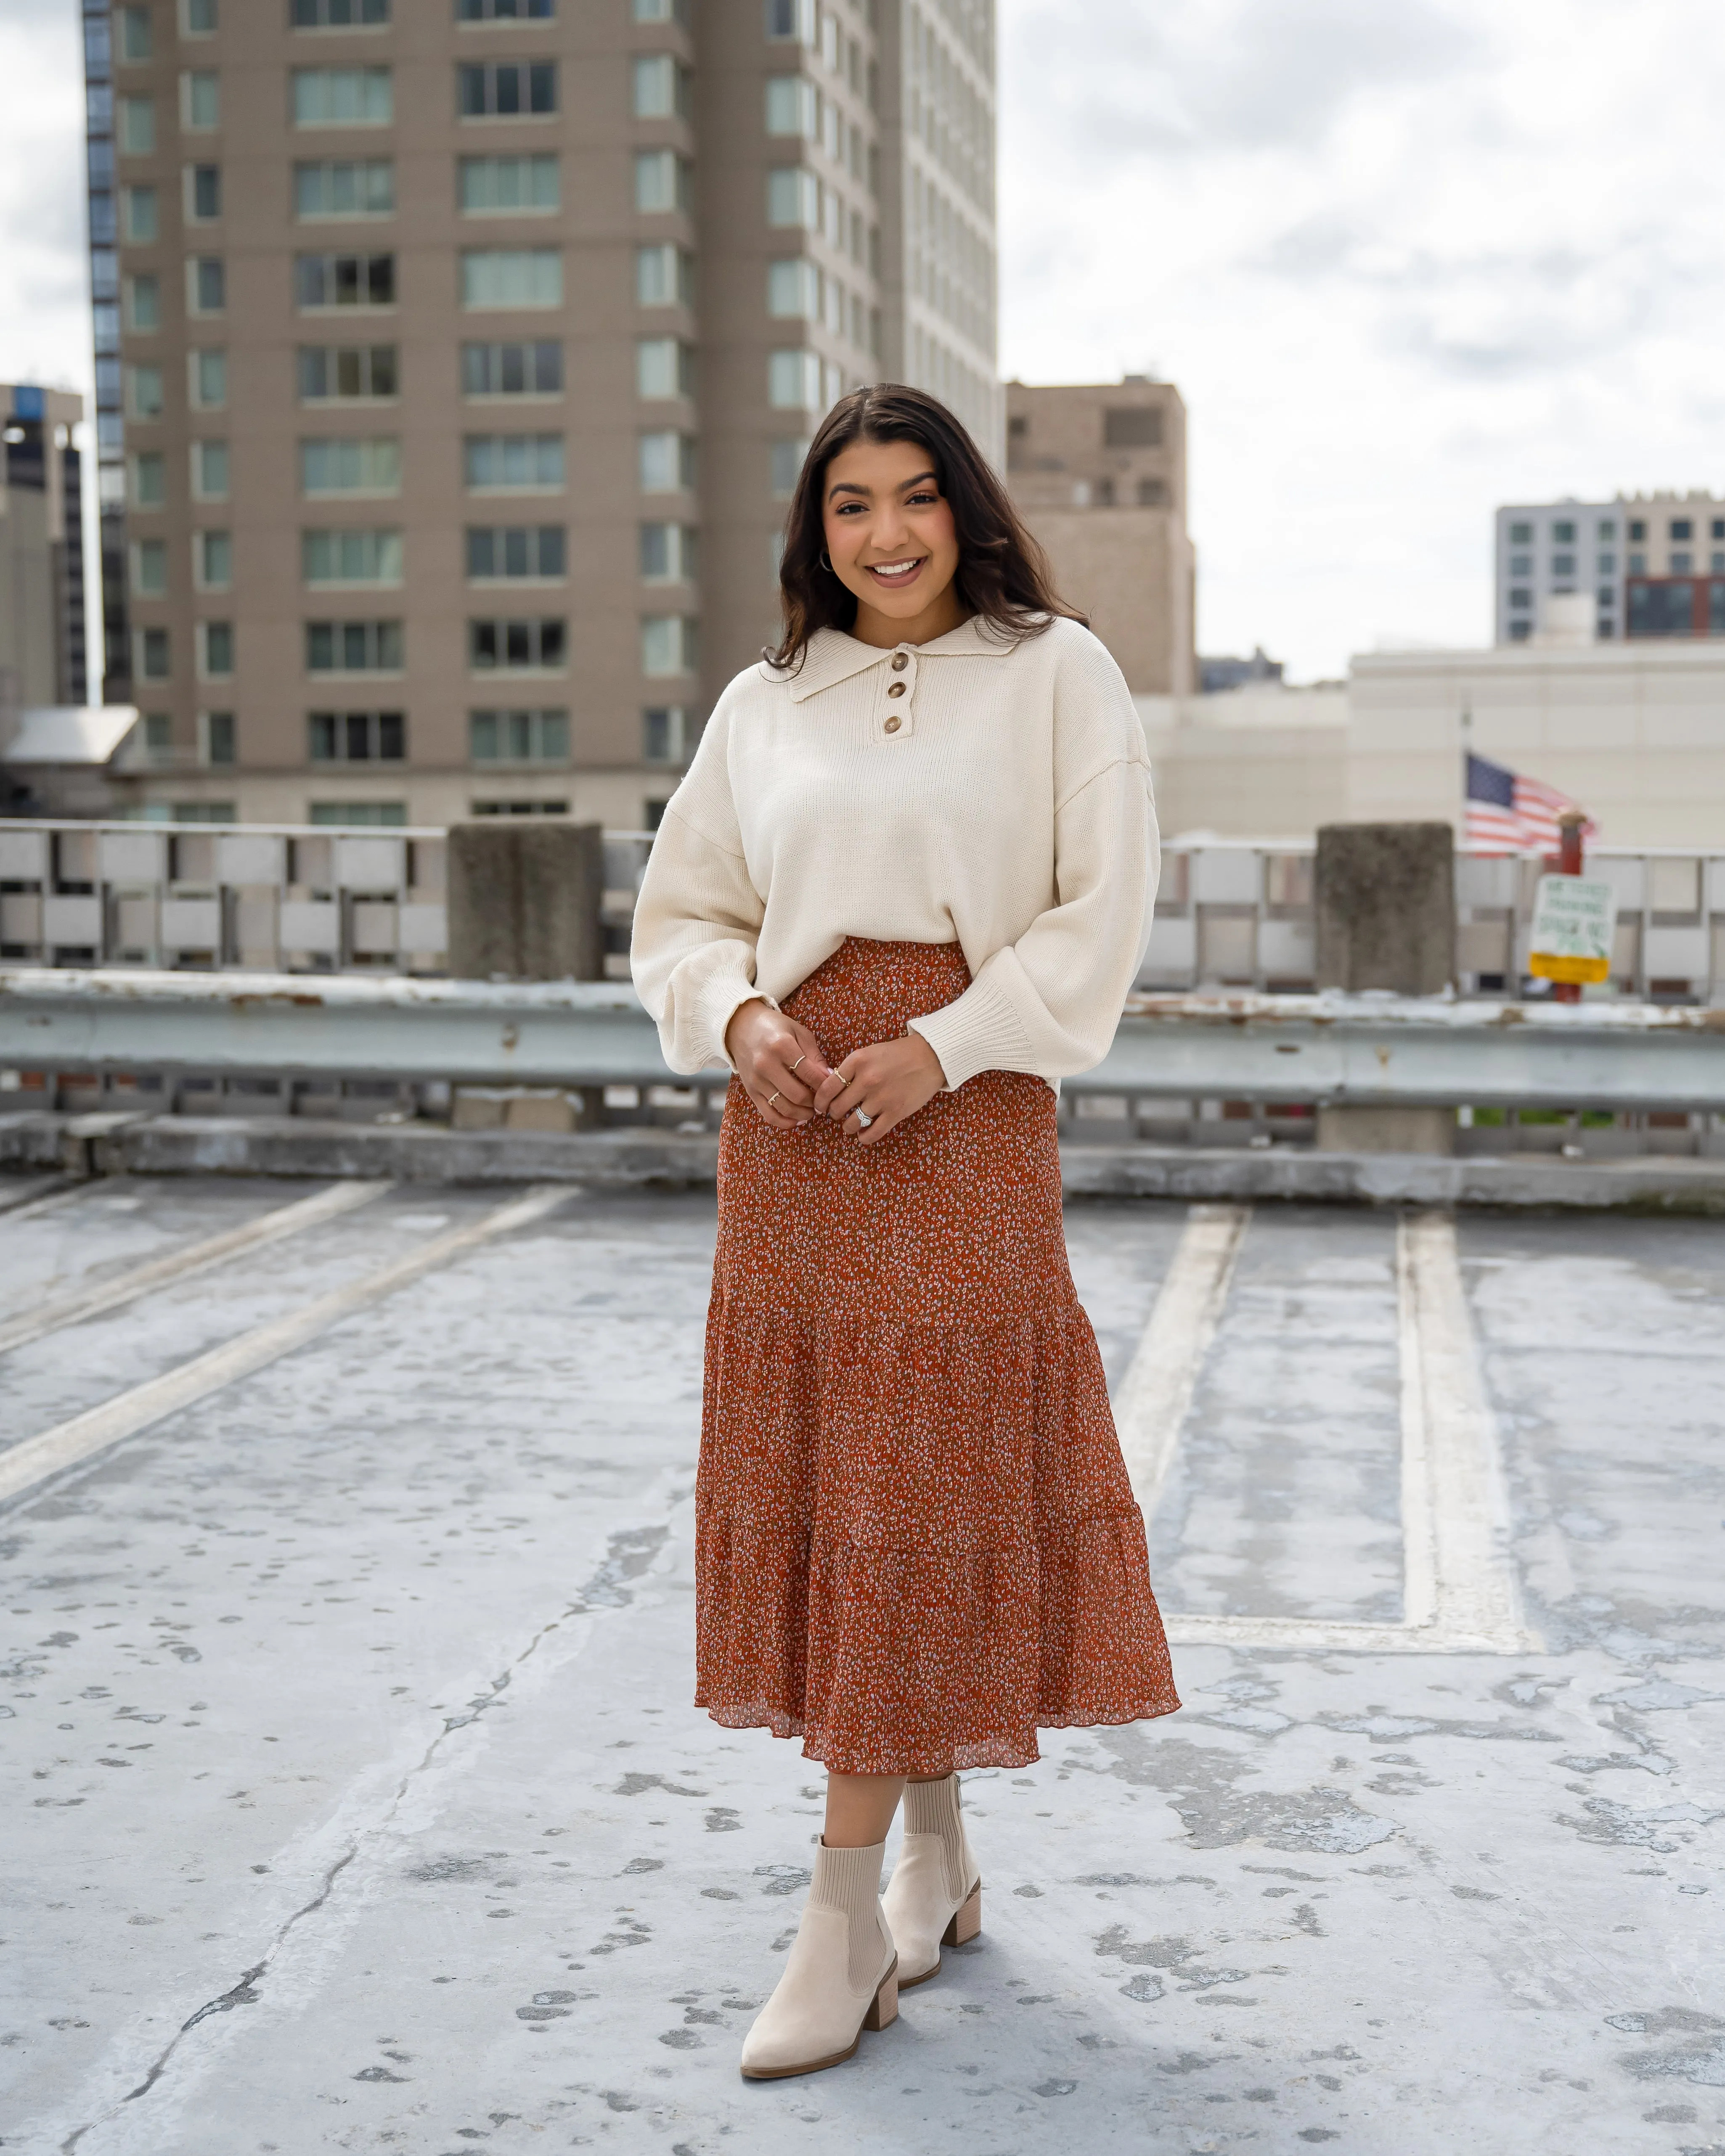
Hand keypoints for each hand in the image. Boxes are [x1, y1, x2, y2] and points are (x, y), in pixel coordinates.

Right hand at [724, 999, 832, 1129]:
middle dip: (816, 1103)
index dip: (826, 1085)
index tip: (833, 1088)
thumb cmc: (775, 1028)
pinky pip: (768, 1115)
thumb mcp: (799, 1033)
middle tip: (824, 1102)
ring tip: (813, 1110)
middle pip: (798, 1095)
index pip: (810, 1074)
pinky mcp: (750, 1091)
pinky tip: (797, 1119)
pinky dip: (785, 1122)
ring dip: (803, 1114)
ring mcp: (756, 1080)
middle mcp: (766, 1064)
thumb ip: (815, 1056)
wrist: (742, 1028)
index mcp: (781, 1046)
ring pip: (784, 1108)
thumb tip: (830, 1078)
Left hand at [812, 1032, 946, 1146]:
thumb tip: (830, 1088)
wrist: (931, 1057)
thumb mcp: (869, 1053)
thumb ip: (850, 1068)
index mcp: (857, 1061)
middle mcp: (867, 1080)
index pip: (827, 1087)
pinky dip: (864, 1137)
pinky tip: (863, 1134)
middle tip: (837, 1114)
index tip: (820, 1106)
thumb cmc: (898, 1054)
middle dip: (834, 1114)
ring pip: (852, 1123)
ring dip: (848, 1127)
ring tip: (851, 1125)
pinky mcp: (896, 1112)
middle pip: (837, 1108)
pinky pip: (873, 1133)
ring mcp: (882, 1098)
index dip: (819, 1101)